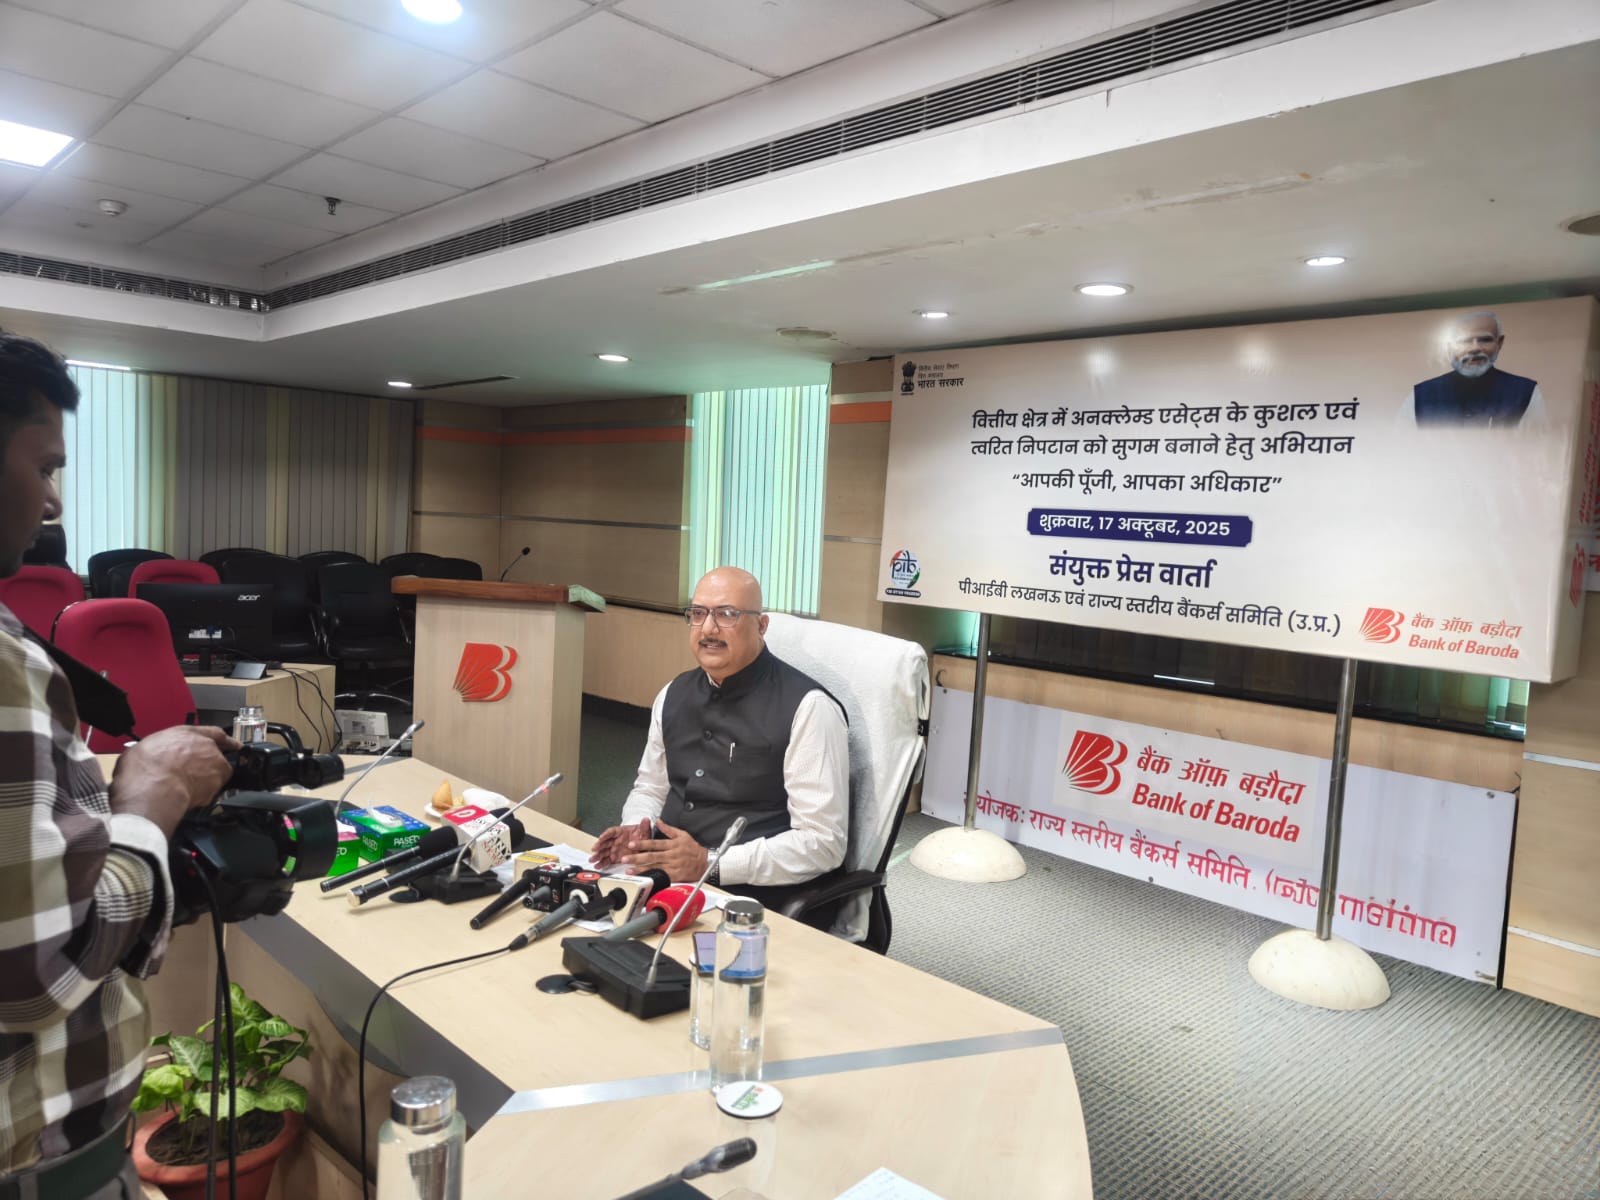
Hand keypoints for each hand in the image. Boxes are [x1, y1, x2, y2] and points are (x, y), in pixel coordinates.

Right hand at [110, 726, 240, 839]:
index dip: (223, 739)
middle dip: (206, 766)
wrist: (153, 787)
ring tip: (187, 790)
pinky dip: (206, 795)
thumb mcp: (143, 749)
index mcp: (186, 733)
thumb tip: (151, 756)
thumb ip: (157, 749)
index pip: (212, 732)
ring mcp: (215, 763)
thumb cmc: (144, 768)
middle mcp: (205, 745)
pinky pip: (215, 789)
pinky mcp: (219, 782)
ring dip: (207, 781)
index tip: (233, 744)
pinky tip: (190, 798)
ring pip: (217, 773)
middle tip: (191, 777)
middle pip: (215, 755)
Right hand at [590, 817, 652, 868]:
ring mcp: (614, 849)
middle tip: (594, 849)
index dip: (606, 834)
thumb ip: (644, 826)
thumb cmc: (641, 835)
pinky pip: (607, 860)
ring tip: (592, 859)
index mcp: (620, 832)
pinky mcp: (615, 857)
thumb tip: (646, 819)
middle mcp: (615, 840)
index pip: (612, 832)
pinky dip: (602, 863)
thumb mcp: (644, 831)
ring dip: (597, 855)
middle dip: (599, 845)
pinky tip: (597, 865)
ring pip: (604, 852)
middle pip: (605, 842)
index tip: (602, 837)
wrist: (642, 843)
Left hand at [623, 819, 707, 882]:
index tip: (631, 844)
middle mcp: (671, 855)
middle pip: (652, 856)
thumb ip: (668, 829)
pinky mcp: (674, 875)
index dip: (642, 844)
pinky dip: (651, 877)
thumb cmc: (692, 848)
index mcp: (672, 844)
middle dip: (637, 857)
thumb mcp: (682, 835)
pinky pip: (661, 876)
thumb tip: (658, 821)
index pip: (654, 844)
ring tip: (629, 870)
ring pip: (654, 867)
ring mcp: (672, 866)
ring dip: (641, 869)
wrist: (704, 862)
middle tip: (625, 858)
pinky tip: (643, 878)